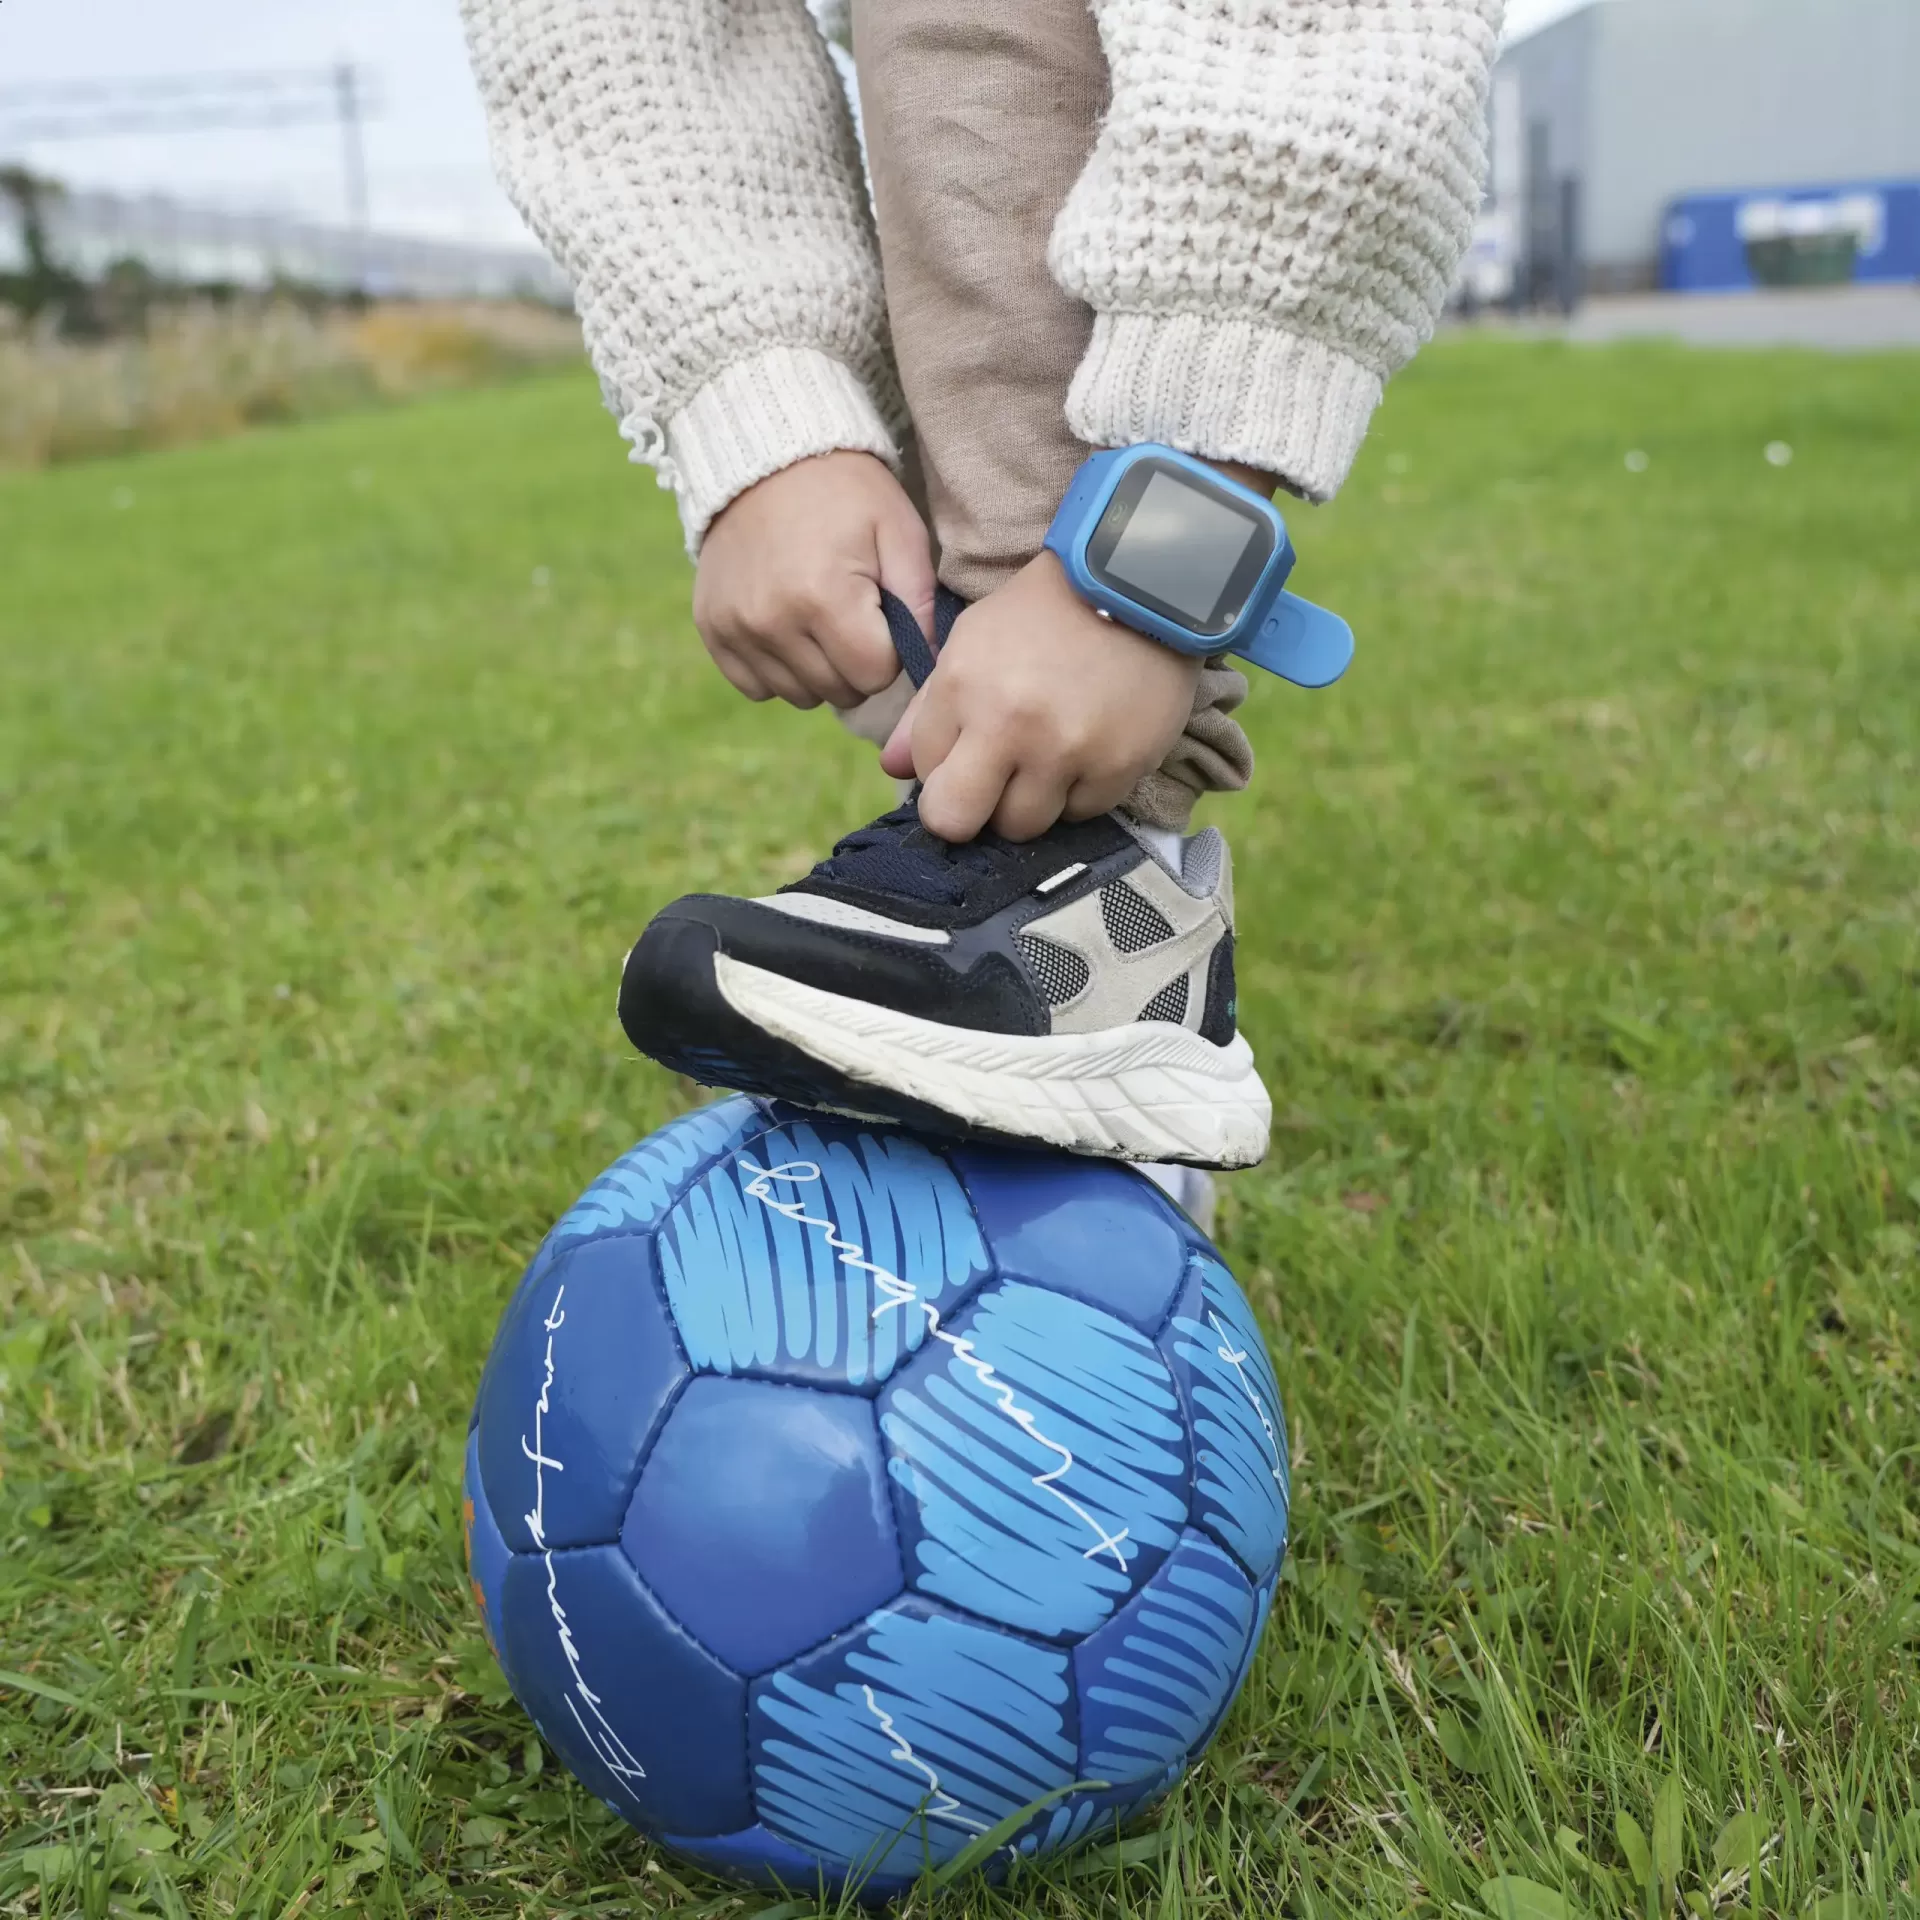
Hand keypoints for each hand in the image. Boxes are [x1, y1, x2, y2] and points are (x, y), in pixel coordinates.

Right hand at [693, 451, 934, 709]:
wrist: (767, 456)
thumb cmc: (847, 494)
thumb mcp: (900, 533)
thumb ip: (921, 605)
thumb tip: (929, 664)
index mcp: (823, 597)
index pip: (875, 676)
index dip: (889, 653)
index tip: (881, 616)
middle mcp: (772, 621)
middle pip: (839, 692)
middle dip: (856, 664)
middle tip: (853, 616)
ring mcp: (737, 628)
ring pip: (800, 695)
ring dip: (819, 670)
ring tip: (819, 618)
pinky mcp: (712, 629)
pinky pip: (757, 687)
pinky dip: (778, 669)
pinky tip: (787, 627)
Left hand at [880, 551, 1199, 841]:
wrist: (1136, 585)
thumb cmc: (1043, 612)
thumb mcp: (970, 644)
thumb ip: (926, 712)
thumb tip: (893, 768)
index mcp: (964, 688)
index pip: (925, 773)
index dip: (943, 768)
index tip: (967, 750)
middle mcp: (1011, 727)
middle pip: (959, 821)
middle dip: (969, 811)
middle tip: (993, 786)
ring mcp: (1067, 753)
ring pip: (1023, 826)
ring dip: (1028, 802)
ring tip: (1047, 757)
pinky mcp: (1118, 768)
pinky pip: (1081, 814)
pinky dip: (1080, 792)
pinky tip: (1089, 750)